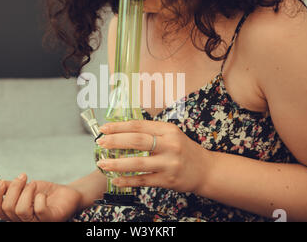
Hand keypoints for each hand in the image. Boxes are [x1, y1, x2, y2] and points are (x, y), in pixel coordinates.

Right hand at [0, 173, 81, 221]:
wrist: (66, 193)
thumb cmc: (45, 192)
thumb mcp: (25, 187)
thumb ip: (11, 187)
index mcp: (14, 215)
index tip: (2, 181)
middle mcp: (23, 221)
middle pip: (7, 208)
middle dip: (14, 188)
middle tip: (23, 177)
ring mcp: (36, 222)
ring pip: (21, 210)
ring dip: (27, 191)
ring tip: (34, 185)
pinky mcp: (50, 220)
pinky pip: (39, 210)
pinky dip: (40, 197)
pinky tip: (43, 195)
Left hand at [96, 120, 210, 193]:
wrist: (206, 170)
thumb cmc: (184, 150)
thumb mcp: (171, 134)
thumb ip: (151, 132)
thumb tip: (121, 131)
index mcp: (168, 130)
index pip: (139, 126)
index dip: (119, 126)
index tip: (104, 128)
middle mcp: (169, 145)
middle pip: (137, 141)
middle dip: (115, 141)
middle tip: (100, 143)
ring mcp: (169, 163)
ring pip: (138, 163)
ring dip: (117, 163)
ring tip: (102, 163)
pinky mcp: (168, 180)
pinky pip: (143, 180)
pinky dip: (128, 180)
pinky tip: (116, 180)